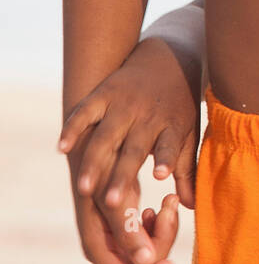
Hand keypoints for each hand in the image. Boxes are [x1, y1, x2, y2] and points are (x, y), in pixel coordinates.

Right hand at [59, 37, 199, 263]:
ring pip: (106, 137)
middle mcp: (147, 116)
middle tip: (112, 204)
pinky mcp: (104, 94)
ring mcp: (124, 104)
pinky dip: (73, 129)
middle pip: (134, 149)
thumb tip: (192, 207)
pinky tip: (61, 148)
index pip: (171, 146)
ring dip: (94, 162)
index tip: (160, 176)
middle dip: (122, 176)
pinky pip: (85, 113)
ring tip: (83, 190)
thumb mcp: (188, 133)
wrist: (168, 56)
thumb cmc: (177, 106)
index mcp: (171, 126)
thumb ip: (187, 170)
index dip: (166, 159)